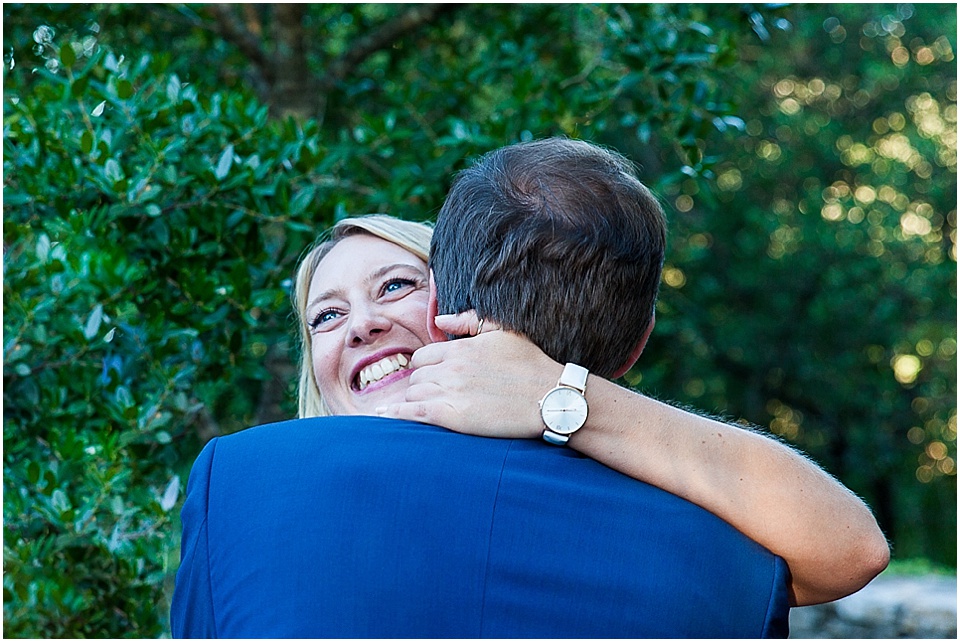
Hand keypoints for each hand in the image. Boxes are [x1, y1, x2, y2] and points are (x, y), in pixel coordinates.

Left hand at [376, 311, 560, 437]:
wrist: (551, 397)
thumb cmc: (531, 365)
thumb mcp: (504, 332)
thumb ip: (468, 321)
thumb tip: (440, 319)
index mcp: (460, 349)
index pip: (422, 357)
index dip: (426, 369)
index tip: (437, 379)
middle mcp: (450, 368)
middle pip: (416, 377)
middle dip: (422, 385)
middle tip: (438, 397)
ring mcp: (449, 391)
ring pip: (413, 394)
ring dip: (417, 401)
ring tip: (430, 409)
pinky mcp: (451, 416)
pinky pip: (413, 413)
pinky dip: (398, 414)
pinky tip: (388, 416)